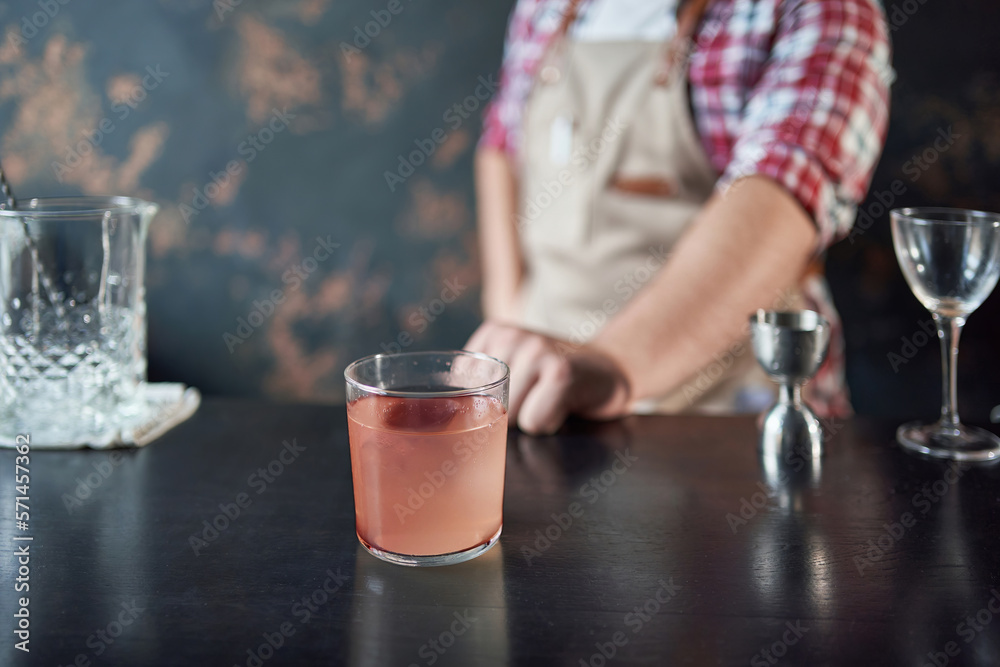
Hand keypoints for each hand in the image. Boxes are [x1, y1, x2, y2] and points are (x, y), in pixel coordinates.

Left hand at [464, 321, 630, 434]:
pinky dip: (549, 422)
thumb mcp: (512, 366)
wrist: (610, 369)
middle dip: (509, 414)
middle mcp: (512, 336)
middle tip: (537, 395)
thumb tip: (445, 416)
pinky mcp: (561, 373)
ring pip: (509, 416)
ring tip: (550, 398)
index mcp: (494, 332)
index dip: (485, 402)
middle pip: (486, 404)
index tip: (513, 392)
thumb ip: (478, 378)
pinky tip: (563, 404)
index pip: (463, 387)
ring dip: (531, 419)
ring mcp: (537, 351)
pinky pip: (534, 422)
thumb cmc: (554, 378)